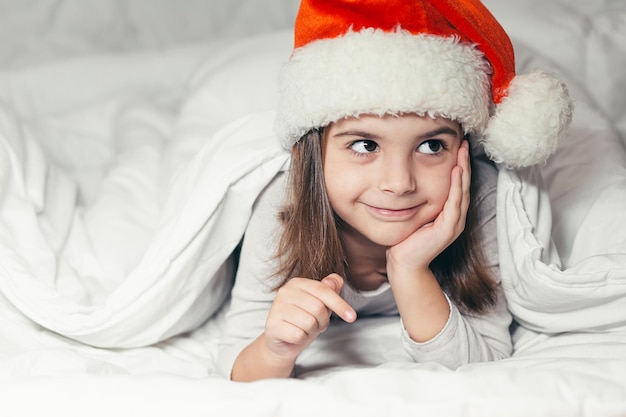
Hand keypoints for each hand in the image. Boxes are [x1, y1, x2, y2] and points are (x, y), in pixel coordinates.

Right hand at [263, 274, 355, 362]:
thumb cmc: (302, 321)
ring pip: (309, 323)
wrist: (281, 342)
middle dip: (323, 321)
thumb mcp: (319, 305)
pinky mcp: (272, 325)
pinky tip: (294, 335)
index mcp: (297, 283)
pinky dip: (301, 339)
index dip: (340, 304)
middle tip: (316, 324)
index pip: (324, 291)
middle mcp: (285, 292)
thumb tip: (336, 281)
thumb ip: (329, 291)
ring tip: (304, 329)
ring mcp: (276, 308)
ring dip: (311, 331)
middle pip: (318, 308)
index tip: (351, 317)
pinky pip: (298, 335)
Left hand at [387, 140, 470, 271]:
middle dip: (464, 163)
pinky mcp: (448, 229)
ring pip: (461, 191)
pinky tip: (456, 171)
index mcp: (449, 213)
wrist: (404, 263)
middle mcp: (455, 217)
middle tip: (464, 142)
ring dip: (463, 170)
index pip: (457, 185)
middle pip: (463, 185)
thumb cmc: (406, 239)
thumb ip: (420, 199)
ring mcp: (454, 223)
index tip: (458, 146)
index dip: (459, 165)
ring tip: (463, 152)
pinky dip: (456, 186)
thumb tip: (412, 181)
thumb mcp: (415, 213)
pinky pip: (454, 203)